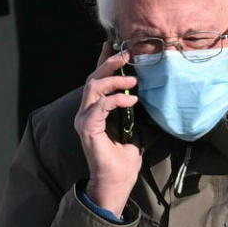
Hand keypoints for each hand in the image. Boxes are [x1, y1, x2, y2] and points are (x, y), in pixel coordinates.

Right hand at [74, 42, 142, 216]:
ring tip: (133, 78)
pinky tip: (132, 100)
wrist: (116, 182)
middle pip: (93, 79)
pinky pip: (100, 106)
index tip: (114, 45)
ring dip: (114, 79)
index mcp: (95, 111)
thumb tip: (143, 95)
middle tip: (127, 54)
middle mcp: (86, 113)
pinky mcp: (87, 128)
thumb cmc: (123, 160)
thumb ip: (132, 112)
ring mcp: (84, 120)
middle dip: (110, 63)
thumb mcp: (133, 130)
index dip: (104, 61)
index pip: (97, 81)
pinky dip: (116, 100)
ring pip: (93, 87)